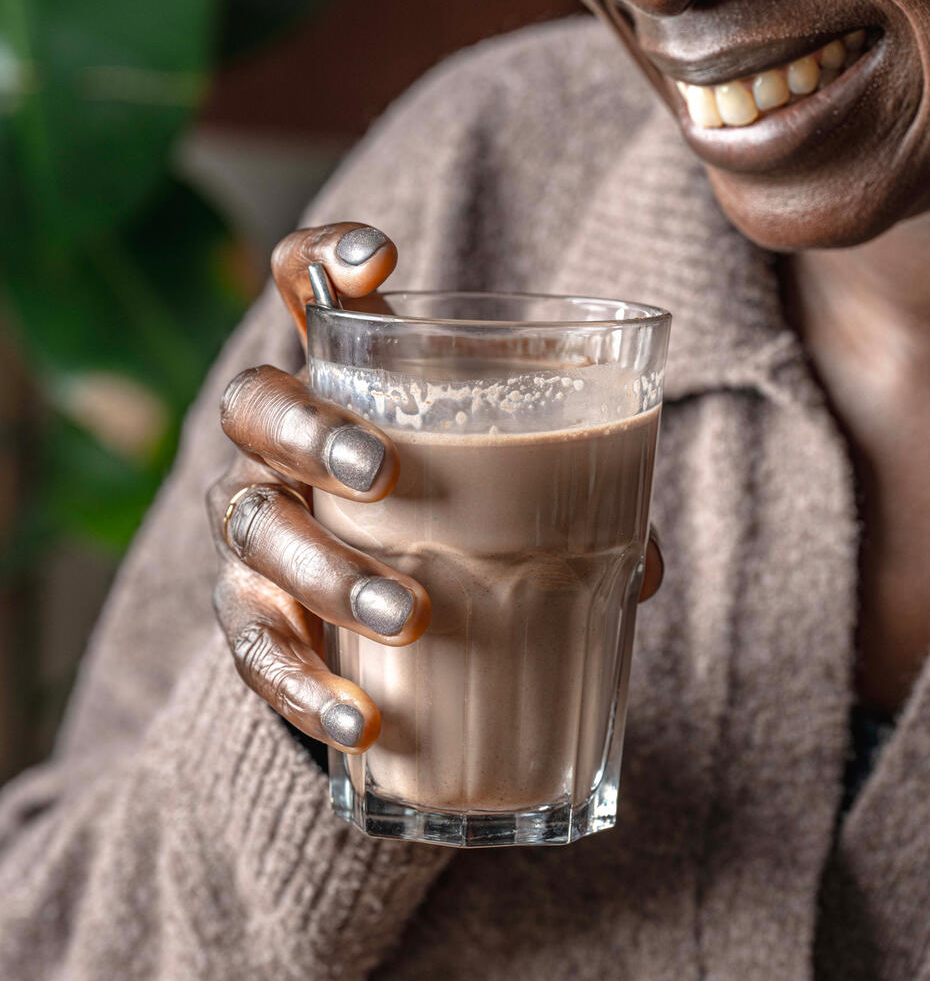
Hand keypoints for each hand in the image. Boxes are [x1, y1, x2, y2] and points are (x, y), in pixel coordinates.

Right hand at [209, 221, 663, 753]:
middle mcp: (279, 446)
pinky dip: (304, 686)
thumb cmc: (458, 529)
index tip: (378, 259)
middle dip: (312, 431)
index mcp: (346, 386)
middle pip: (254, 405)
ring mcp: (257, 530)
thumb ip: (576, 504)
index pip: (302, 290)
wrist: (388, 634)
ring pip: (250, 525)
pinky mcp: (253, 619)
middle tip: (386, 476)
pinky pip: (254, 647)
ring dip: (325, 570)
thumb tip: (641, 569)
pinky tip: (362, 723)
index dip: (323, 257)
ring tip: (411, 616)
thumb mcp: (513, 496)